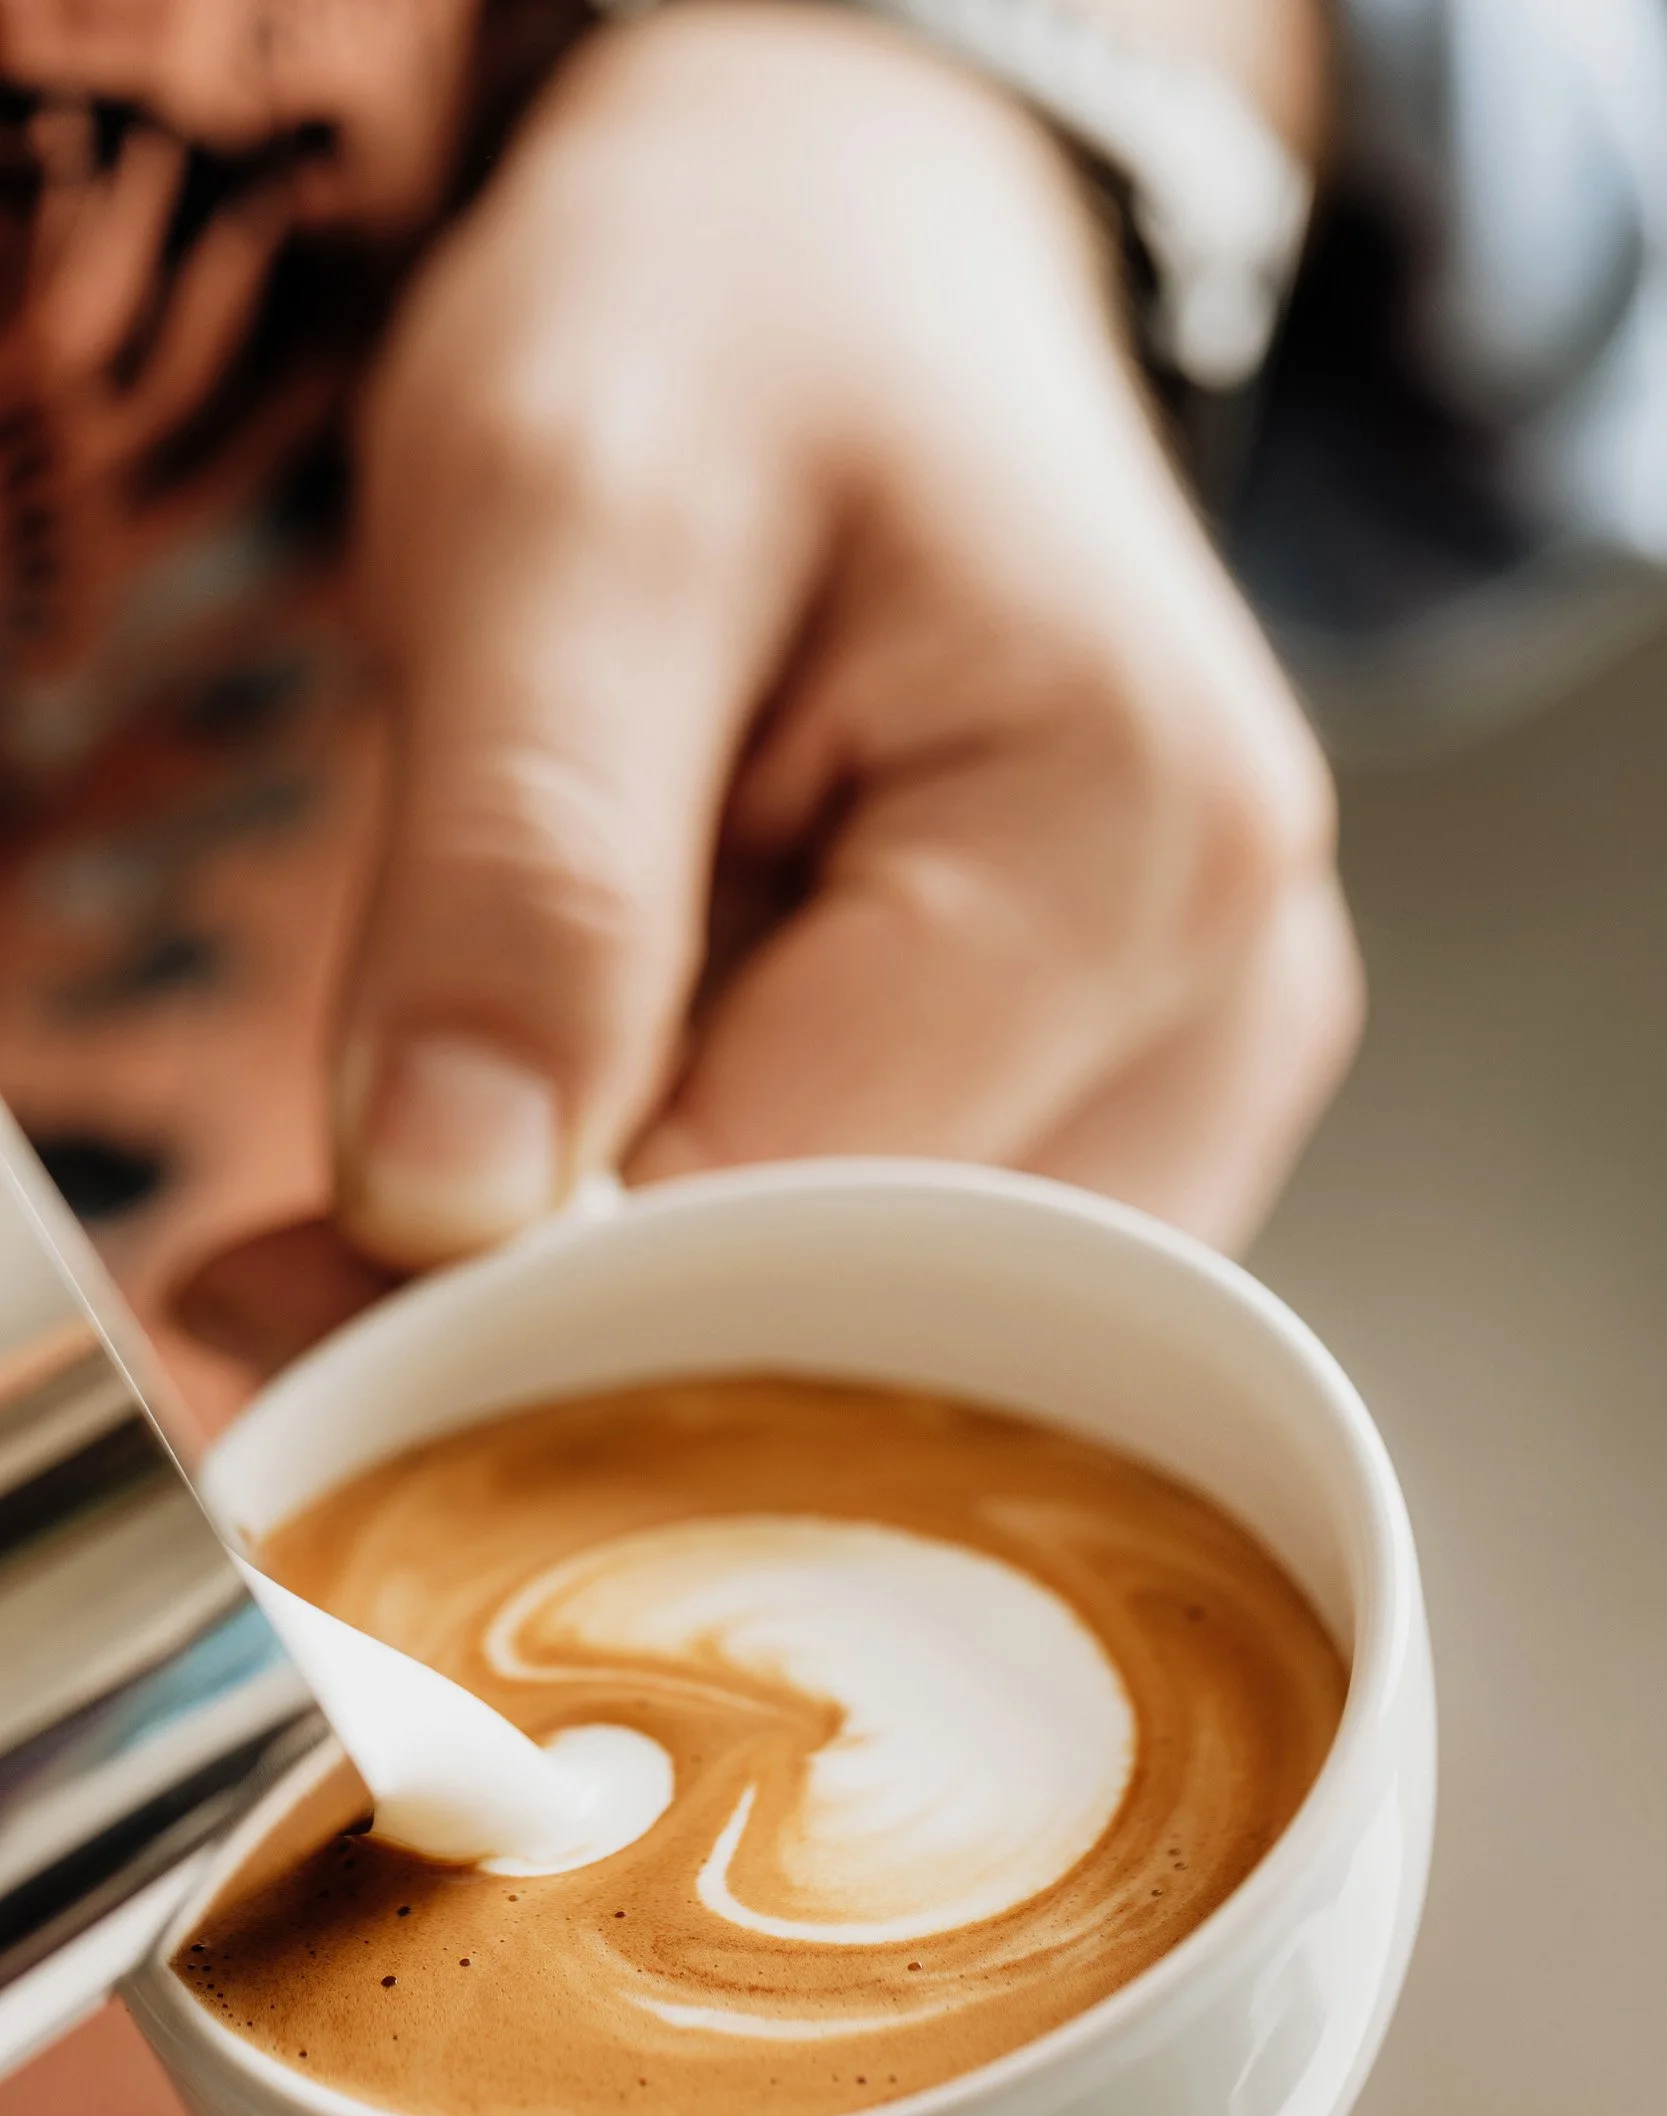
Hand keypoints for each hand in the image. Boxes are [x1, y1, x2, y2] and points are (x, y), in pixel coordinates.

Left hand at [184, 1, 1356, 1364]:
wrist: (864, 271)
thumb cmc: (733, 335)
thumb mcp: (561, 512)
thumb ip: (522, 863)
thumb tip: (452, 1212)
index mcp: (1137, 839)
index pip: (808, 1209)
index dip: (539, 1284)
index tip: (320, 1266)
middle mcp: (1233, 984)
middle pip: (886, 1315)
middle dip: (612, 1302)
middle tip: (396, 1176)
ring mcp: (1210, 1055)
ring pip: (915, 1335)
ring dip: (694, 1262)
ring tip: (599, 1045)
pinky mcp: (1149, 1092)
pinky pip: (941, 1286)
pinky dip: (770, 1231)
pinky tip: (703, 1075)